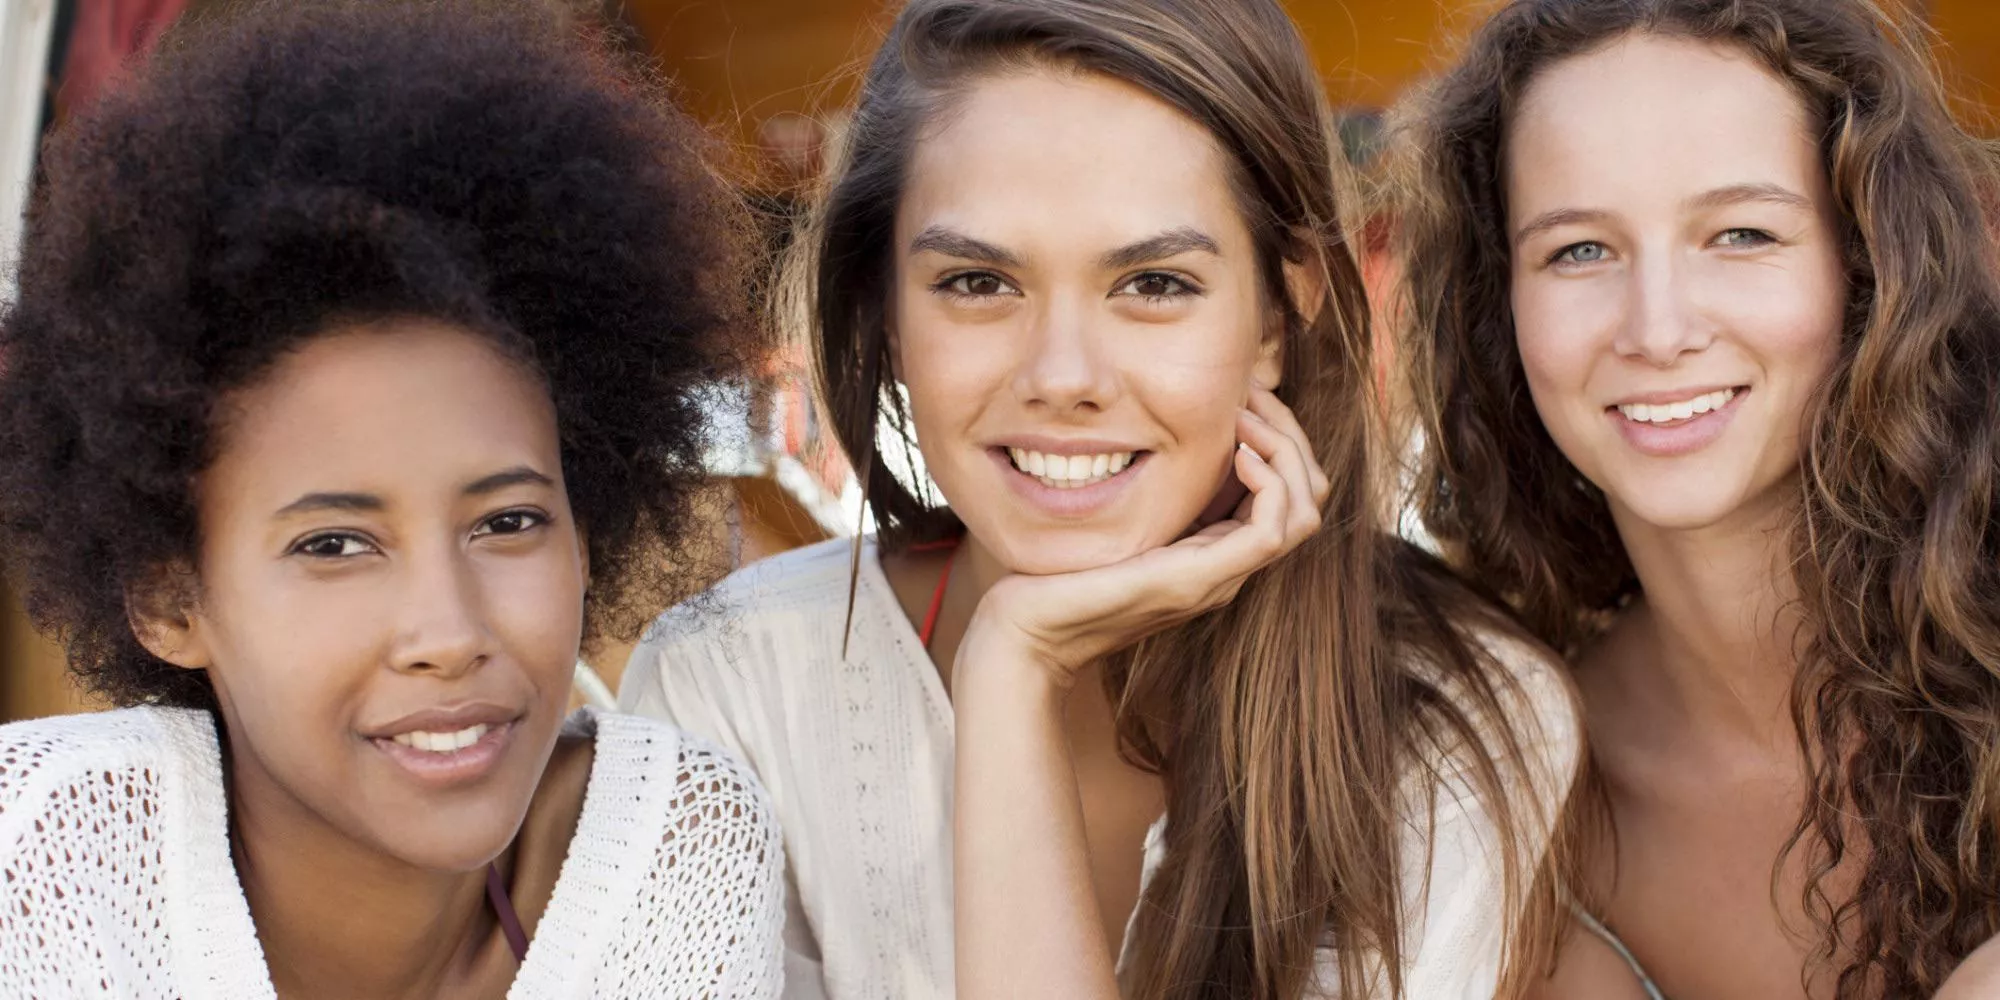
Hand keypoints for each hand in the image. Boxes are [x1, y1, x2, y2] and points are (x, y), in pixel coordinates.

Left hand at [957, 388, 1329, 690]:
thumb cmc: (1055, 571)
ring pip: (1304, 511)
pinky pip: (1271, 529)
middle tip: (1251, 393)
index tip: (1242, 393)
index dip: (1277, 435)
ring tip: (1245, 418)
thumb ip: (1141, 486)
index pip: (1288, 491)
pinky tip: (1236, 452)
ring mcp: (1218, 575)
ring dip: (1286, 451)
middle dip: (1290, 434)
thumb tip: (1148, 428)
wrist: (1026, 631)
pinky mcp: (1199, 579)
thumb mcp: (1113, 513)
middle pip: (1309, 496)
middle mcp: (1226, 564)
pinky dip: (1270, 482)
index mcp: (1212, 548)